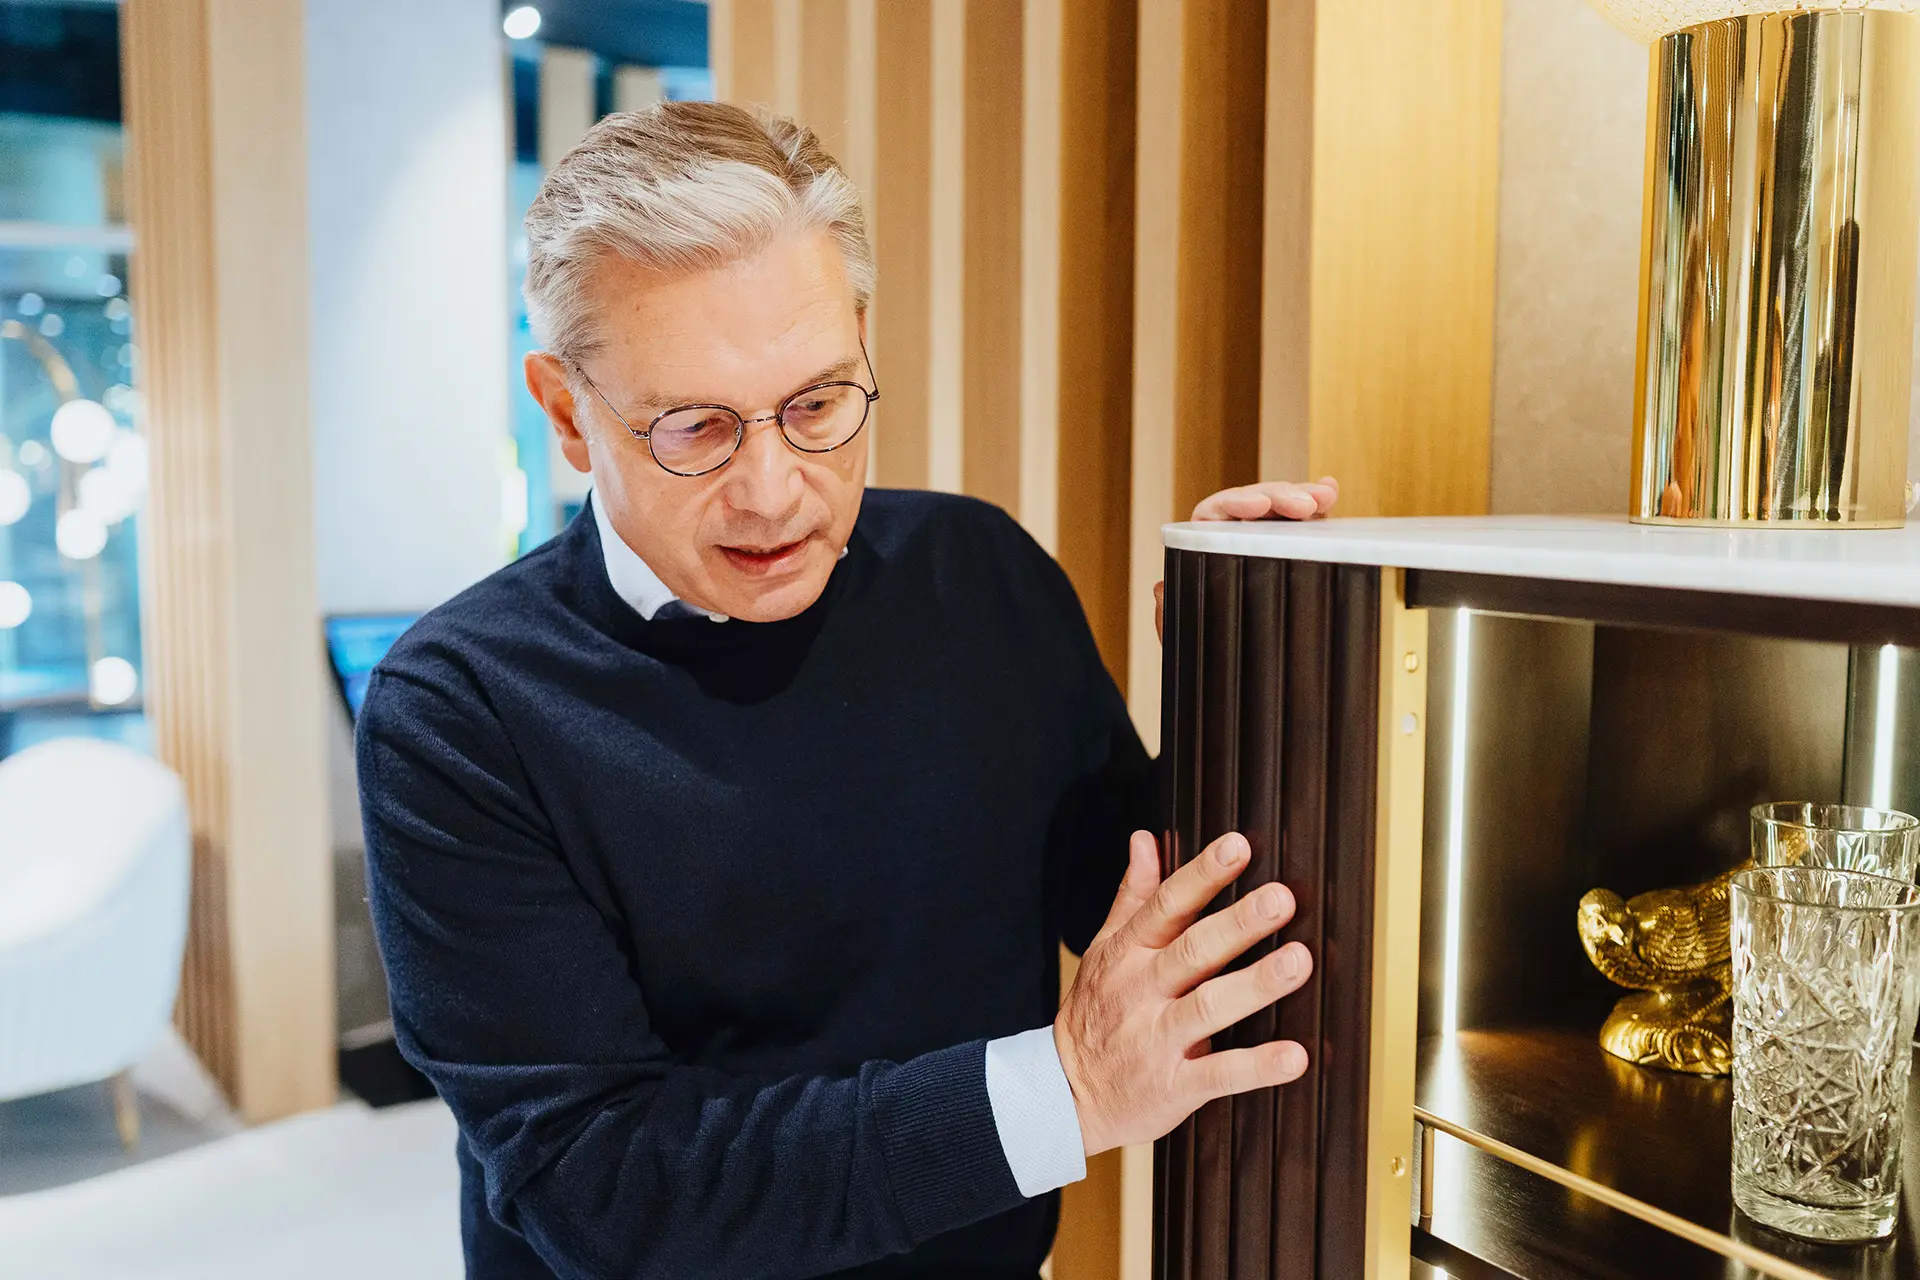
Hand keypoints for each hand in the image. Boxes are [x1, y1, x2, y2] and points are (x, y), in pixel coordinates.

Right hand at [1053, 831, 1311, 1157]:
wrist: (1064, 1095)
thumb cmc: (1095, 1013)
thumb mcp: (1104, 950)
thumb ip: (1133, 896)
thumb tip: (1144, 838)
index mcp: (1128, 953)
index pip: (1166, 906)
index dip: (1201, 875)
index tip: (1238, 847)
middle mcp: (1142, 991)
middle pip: (1193, 951)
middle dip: (1238, 923)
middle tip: (1281, 898)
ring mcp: (1157, 1039)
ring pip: (1208, 1007)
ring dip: (1255, 984)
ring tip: (1299, 962)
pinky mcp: (1173, 1087)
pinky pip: (1219, 1074)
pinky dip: (1257, 1066)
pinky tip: (1295, 1056)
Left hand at [1155, 478, 1338, 641]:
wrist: (1232, 666)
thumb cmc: (1204, 646)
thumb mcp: (1183, 635)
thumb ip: (1166, 613)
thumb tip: (1159, 588)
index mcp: (1201, 544)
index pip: (1216, 512)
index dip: (1237, 502)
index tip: (1258, 505)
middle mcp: (1232, 533)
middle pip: (1255, 502)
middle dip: (1280, 497)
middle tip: (1306, 504)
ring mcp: (1262, 536)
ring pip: (1281, 506)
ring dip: (1303, 496)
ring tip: (1326, 495)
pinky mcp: (1290, 543)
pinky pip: (1302, 520)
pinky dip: (1316, 503)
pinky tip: (1329, 490)